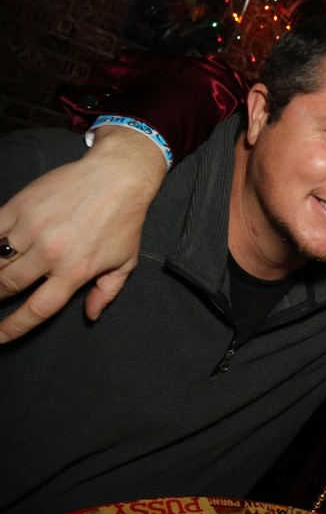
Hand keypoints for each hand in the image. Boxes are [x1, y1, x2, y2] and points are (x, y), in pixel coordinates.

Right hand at [0, 126, 165, 341]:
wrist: (116, 177)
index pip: (37, 308)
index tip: (0, 337)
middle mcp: (50, 252)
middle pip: (7, 285)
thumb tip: (91, 314)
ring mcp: (31, 227)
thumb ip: (106, 291)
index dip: (14, 327)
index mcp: (75, 270)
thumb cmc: (123, 220)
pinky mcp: (19, 206)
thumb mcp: (125, 262)